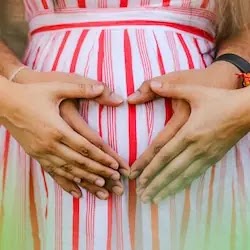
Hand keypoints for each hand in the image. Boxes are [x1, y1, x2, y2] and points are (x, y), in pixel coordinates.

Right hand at [1, 78, 122, 198]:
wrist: (3, 103)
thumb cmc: (31, 93)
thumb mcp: (56, 87)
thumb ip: (81, 88)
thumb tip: (103, 87)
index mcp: (57, 127)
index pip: (85, 147)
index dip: (101, 157)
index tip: (115, 164)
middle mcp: (50, 144)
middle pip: (79, 162)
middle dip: (99, 171)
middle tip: (115, 179)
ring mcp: (42, 152)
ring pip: (68, 170)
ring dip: (86, 179)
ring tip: (102, 186)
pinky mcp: (36, 156)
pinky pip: (53, 173)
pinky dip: (67, 182)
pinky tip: (77, 191)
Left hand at [127, 64, 241, 201]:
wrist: (247, 109)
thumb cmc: (220, 99)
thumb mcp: (195, 91)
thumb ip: (171, 89)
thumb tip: (151, 83)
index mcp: (188, 132)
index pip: (163, 155)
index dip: (148, 168)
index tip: (136, 178)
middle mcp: (196, 148)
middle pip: (170, 171)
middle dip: (154, 184)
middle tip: (140, 197)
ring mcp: (206, 156)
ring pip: (182, 177)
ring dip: (166, 189)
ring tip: (153, 200)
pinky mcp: (213, 159)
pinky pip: (195, 175)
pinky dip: (182, 185)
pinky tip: (174, 191)